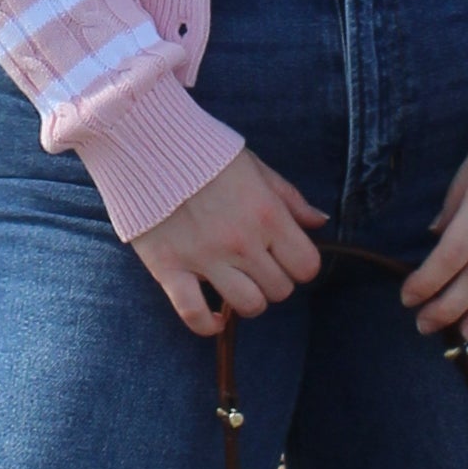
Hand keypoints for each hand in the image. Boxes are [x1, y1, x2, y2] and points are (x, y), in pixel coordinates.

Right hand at [131, 145, 329, 331]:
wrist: (148, 144)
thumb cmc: (206, 154)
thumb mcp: (256, 168)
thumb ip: (290, 198)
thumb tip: (319, 223)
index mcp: (267, 214)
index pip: (306, 266)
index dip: (299, 265)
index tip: (284, 256)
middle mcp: (241, 241)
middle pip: (280, 290)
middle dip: (273, 280)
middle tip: (255, 264)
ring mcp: (205, 258)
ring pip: (248, 306)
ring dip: (247, 300)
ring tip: (236, 283)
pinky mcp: (170, 269)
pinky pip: (195, 315)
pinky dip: (208, 324)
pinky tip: (215, 317)